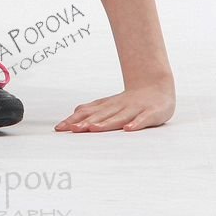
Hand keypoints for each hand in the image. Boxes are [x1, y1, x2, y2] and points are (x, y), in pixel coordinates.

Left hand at [54, 83, 173, 131]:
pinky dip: (136, 124)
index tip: (59, 128)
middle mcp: (118, 106)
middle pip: (101, 115)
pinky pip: (143, 119)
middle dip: (86, 123)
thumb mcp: (110, 104)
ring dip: (106, 123)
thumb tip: (73, 114)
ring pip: (118, 117)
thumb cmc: (130, 101)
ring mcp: (135, 109)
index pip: (88, 112)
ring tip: (93, 129)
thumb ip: (93, 110)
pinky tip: (128, 129)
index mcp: (107, 106)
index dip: (74, 119)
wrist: (156, 86)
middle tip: (72, 129)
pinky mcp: (151, 113)